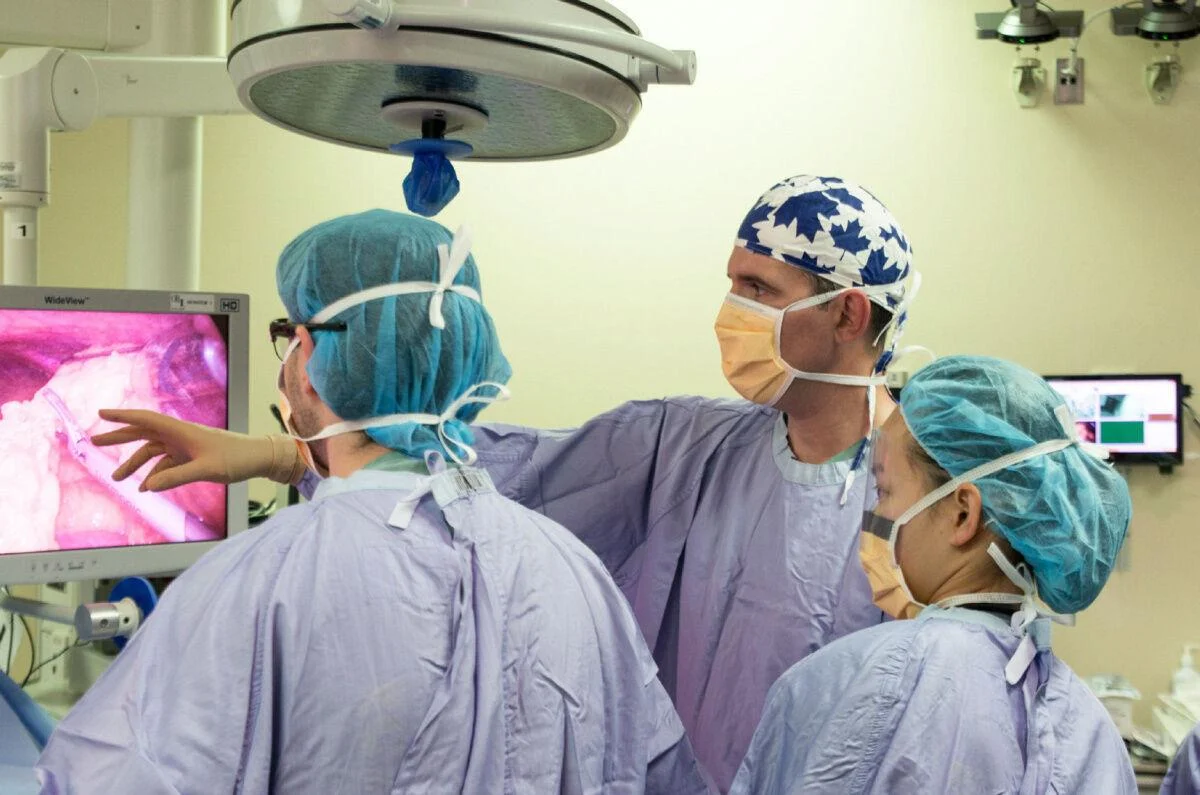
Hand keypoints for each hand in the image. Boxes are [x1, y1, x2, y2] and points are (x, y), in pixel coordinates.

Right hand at [91, 409, 301, 490]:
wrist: (259, 458)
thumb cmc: (237, 459)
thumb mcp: (206, 470)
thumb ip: (176, 478)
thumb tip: (147, 487)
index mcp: (181, 430)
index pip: (145, 419)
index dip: (121, 416)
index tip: (99, 414)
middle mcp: (180, 435)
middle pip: (143, 433)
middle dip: (118, 437)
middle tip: (93, 442)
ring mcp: (186, 446)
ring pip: (153, 451)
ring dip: (136, 464)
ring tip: (118, 479)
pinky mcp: (192, 457)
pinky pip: (167, 464)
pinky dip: (156, 474)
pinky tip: (147, 488)